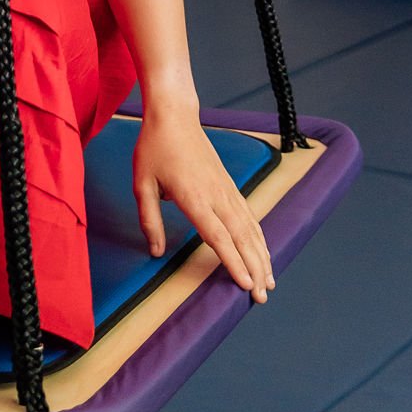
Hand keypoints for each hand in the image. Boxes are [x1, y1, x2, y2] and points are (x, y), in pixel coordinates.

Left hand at [132, 106, 274, 303]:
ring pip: (251, 228)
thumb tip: (155, 252)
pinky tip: (263, 251)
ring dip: (262, 256)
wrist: (174, 115)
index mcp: (194, 197)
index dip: (233, 262)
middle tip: (261, 296)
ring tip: (269, 282)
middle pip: (242, 238)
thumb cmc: (155, 148)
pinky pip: (249, 216)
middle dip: (254, 269)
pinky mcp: (230, 184)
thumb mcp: (141, 184)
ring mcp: (226, 189)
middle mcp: (216, 195)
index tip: (245, 285)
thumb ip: (149, 220)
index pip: (217, 237)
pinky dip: (259, 237)